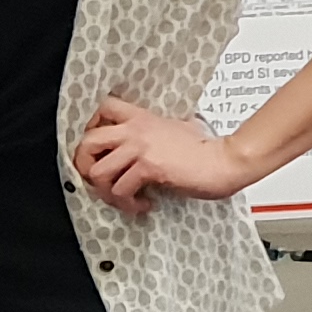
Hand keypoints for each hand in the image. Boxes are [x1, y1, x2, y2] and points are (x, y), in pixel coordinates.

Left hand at [73, 98, 251, 213]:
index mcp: (141, 118)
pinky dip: (127, 203)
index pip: (103, 107)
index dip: (90, 126)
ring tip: (123, 198)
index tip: (96, 147)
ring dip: (106, 192)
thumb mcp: (174, 130)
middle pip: (87, 142)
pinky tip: (142, 204)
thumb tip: (137, 145)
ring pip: (98, 172)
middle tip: (98, 180)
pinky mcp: (148, 167)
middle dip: (85, 166)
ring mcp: (140, 148)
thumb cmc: (205, 150)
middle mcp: (136, 130)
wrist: (226, 161)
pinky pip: (120, 190)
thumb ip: (152, 133)